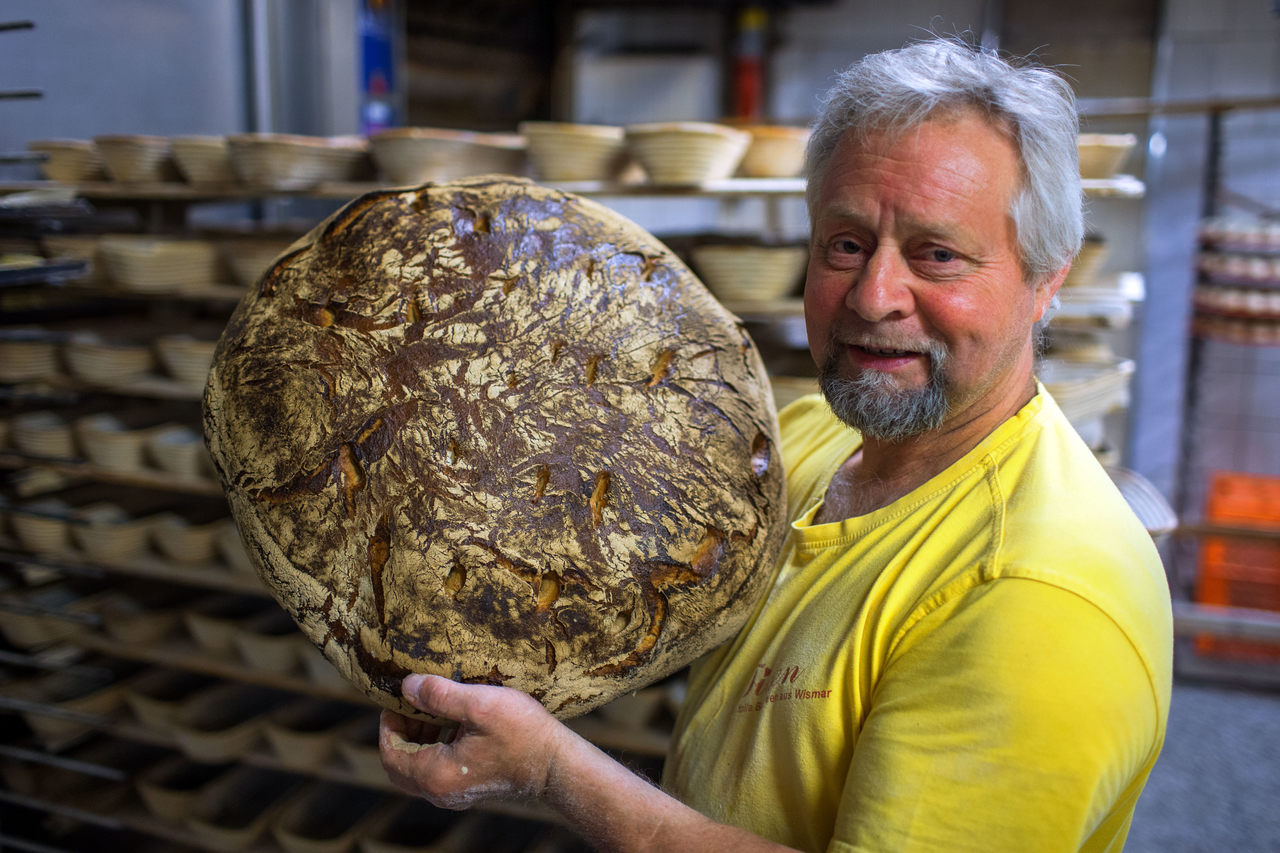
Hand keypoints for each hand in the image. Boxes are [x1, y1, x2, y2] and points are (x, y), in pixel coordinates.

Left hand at [379, 673, 569, 809]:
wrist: (557, 765)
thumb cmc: (523, 734)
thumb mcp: (480, 704)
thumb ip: (439, 694)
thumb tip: (407, 686)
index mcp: (436, 774)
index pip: (391, 752)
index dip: (389, 723)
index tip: (399, 697)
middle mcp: (440, 791)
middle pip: (400, 763)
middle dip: (402, 730)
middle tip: (414, 702)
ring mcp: (455, 793)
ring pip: (418, 767)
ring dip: (418, 737)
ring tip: (434, 707)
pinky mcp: (468, 788)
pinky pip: (436, 769)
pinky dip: (435, 745)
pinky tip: (454, 722)